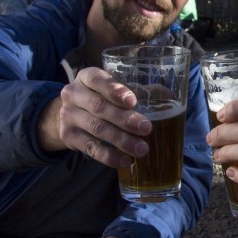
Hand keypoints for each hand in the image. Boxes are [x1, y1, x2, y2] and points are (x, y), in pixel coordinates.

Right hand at [38, 66, 152, 167]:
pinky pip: (90, 148)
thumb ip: (140, 89)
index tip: (132, 101)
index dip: (114, 90)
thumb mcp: (114, 89)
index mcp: (86, 77)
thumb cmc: (102, 97)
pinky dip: (109, 156)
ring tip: (142, 149)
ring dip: (121, 140)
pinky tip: (125, 161)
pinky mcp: (68, 137)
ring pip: (96, 129)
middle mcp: (73, 94)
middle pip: (99, 107)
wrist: (71, 114)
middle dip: (124, 119)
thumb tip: (170, 95)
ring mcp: (68, 116)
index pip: (97, 79)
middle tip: (146, 128)